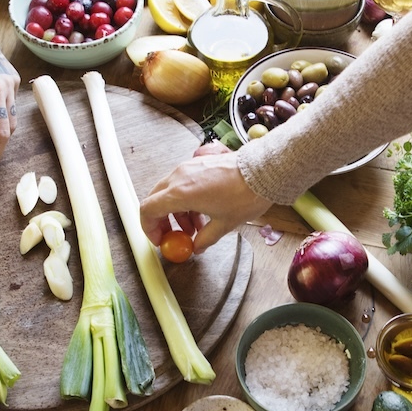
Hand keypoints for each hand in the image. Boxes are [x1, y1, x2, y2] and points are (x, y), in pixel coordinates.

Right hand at [139, 141, 271, 253]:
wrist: (263, 170)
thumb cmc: (245, 195)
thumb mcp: (224, 225)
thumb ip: (205, 238)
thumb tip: (197, 247)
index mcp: (180, 193)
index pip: (148, 209)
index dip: (149, 228)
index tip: (160, 239)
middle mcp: (179, 177)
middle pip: (156, 200)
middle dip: (162, 221)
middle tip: (175, 235)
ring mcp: (187, 167)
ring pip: (169, 192)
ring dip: (176, 212)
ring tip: (195, 227)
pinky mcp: (197, 163)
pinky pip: (181, 183)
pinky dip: (185, 199)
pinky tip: (202, 211)